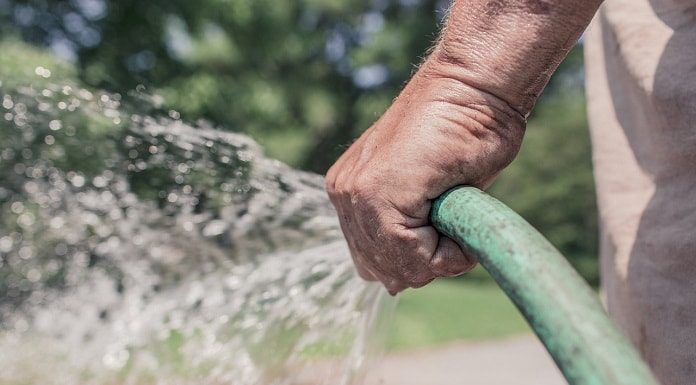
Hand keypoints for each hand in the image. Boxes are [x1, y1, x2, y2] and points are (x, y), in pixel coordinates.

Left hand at [325, 57, 525, 294]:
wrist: (474, 87)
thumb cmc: (464, 132)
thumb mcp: (430, 194)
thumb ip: (407, 231)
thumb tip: (392, 285)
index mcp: (351, 193)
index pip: (376, 261)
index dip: (420, 259)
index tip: (447, 223)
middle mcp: (344, 195)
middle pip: (383, 271)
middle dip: (426, 261)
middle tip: (453, 219)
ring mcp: (355, 193)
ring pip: (398, 268)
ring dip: (438, 256)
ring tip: (455, 211)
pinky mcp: (375, 193)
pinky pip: (411, 256)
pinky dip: (447, 252)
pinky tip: (457, 212)